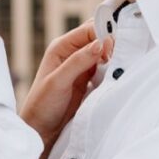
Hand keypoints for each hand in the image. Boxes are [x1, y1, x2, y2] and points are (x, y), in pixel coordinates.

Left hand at [22, 21, 108, 153]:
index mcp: (61, 46)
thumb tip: (101, 43)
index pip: (89, 29)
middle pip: (99, 36)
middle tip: (118, 56)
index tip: (112, 50)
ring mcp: (81, 64)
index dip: (104, 34)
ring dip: (113, 56)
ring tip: (117, 66)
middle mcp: (71, 51)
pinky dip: (112, 68)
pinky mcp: (88, 77)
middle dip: (111, 43)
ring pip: (104, 51)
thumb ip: (78, 61)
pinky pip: (105, 65)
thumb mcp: (58, 82)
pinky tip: (115, 74)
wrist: (41, 130)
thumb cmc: (42, 106)